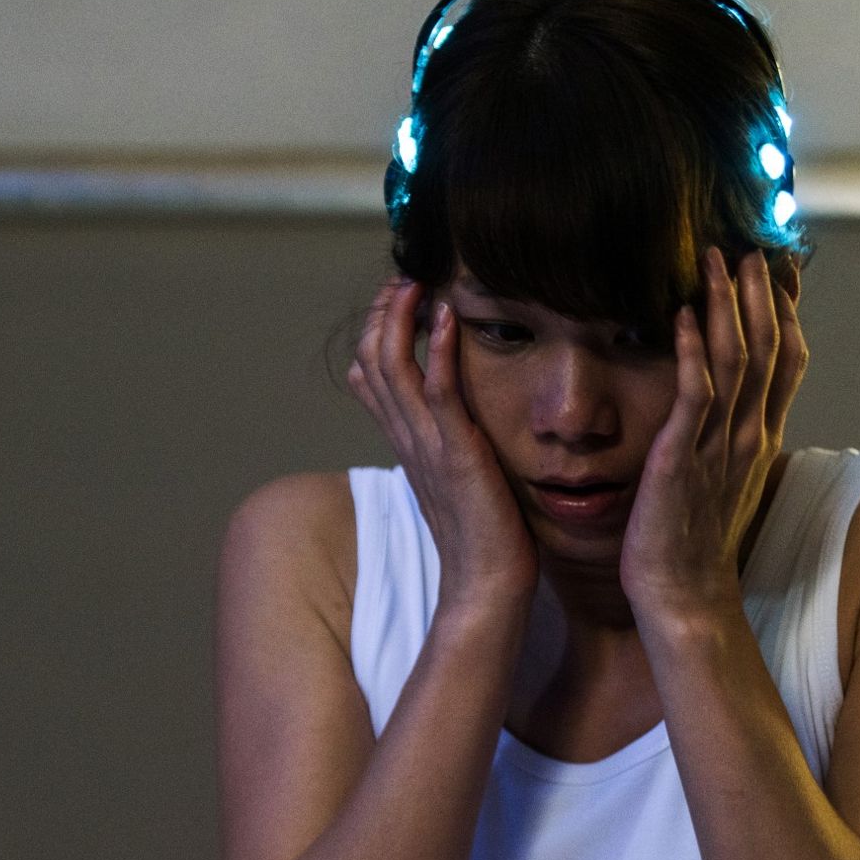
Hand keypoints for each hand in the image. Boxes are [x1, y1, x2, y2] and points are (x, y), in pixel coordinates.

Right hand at [346, 276, 539, 606]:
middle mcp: (406, 437)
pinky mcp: (454, 452)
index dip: (376, 329)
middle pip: (370, 359)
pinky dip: (437, 350)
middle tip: (401, 277)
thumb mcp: (455, 474)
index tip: (396, 294)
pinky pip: (437, 391)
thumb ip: (445, 439)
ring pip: (391, 367)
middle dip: (381, 313)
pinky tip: (446, 317)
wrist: (488, 582)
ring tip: (414, 282)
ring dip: (399, 319)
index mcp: (406, 440)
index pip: (371, 373)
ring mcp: (425, 443)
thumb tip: (457, 417)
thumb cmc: (484, 531)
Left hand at [618, 247, 807, 623]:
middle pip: (767, 350)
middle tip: (753, 247)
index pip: (786, 363)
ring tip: (718, 260)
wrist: (685, 598)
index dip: (786, 313)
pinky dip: (689, 353)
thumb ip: (728, 438)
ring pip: (734, 363)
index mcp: (759, 438)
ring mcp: (719, 448)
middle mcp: (748, 436)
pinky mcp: (681, 461)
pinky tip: (680, 316)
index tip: (780, 270)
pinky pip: (692, 397)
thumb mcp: (722, 479)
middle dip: (761, 295)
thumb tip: (727, 409)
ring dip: (727, 307)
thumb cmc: (693, 541)